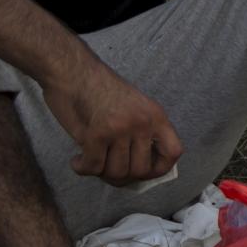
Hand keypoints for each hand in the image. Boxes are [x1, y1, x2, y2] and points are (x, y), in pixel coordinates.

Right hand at [44, 57, 183, 185]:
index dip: (159, 170)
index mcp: (156, 115)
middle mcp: (142, 123)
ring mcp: (120, 129)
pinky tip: (78, 161)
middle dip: (122, 177)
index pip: (173, 152)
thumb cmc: (99, 89)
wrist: (73, 69)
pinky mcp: (96, 134)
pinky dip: (82, 168)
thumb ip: (141, 134)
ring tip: (92, 160)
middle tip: (106, 168)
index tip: (142, 173)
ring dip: (101, 173)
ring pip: (116, 172)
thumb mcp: (134, 107)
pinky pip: (93, 168)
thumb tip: (141, 171)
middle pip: (140, 170)